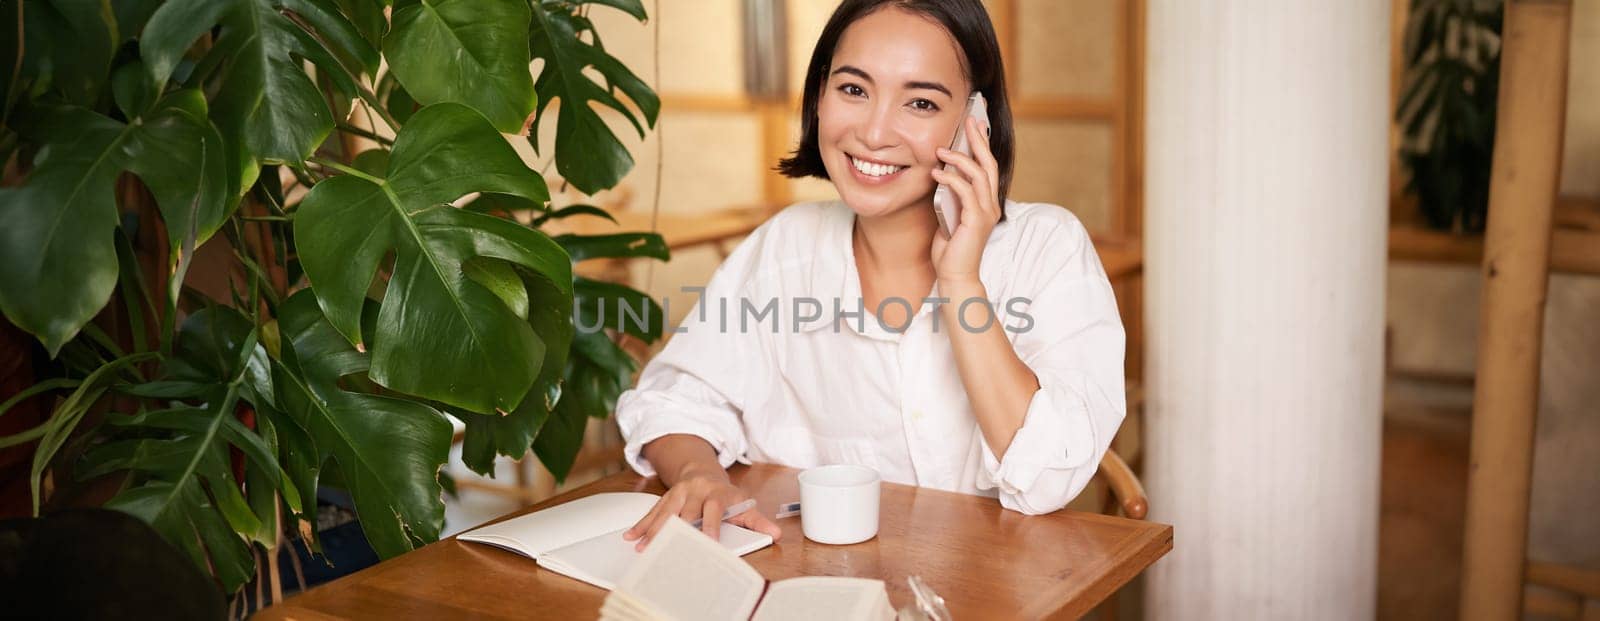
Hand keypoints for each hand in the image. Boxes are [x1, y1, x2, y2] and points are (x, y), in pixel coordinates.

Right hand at [621, 463, 781, 550]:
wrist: (703, 471)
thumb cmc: (725, 495)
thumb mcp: (743, 504)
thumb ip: (757, 521)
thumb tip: (777, 534)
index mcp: (717, 493)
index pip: (714, 509)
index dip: (711, 525)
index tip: (709, 543)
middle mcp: (696, 491)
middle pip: (685, 511)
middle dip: (676, 531)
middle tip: (669, 549)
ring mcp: (679, 493)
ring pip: (666, 512)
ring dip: (654, 530)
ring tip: (644, 546)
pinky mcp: (666, 497)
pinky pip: (653, 511)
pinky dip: (642, 524)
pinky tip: (631, 535)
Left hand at [930, 114, 1000, 286]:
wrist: (954, 275)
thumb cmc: (950, 248)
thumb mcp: (950, 214)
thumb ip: (951, 196)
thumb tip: (941, 174)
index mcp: (987, 202)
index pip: (988, 166)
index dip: (983, 144)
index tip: (974, 124)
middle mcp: (991, 204)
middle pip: (988, 163)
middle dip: (978, 139)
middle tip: (969, 119)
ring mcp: (986, 212)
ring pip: (978, 174)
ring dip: (959, 158)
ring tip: (941, 150)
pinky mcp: (976, 220)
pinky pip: (965, 191)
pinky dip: (951, 179)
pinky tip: (936, 173)